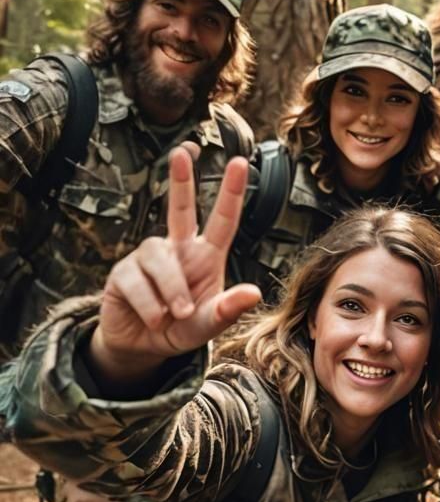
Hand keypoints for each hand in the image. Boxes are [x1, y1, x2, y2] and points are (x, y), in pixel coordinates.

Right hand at [90, 148, 261, 381]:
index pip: (223, 221)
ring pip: (158, 257)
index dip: (231, 193)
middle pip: (179, 209)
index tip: (238, 162)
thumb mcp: (208, 325)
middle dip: (181, 180)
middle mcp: (178, 249)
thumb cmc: (182, 329)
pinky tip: (154, 318)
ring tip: (174, 314)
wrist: (143, 347)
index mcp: (206, 257)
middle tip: (182, 153)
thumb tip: (255, 292)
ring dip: (171, 289)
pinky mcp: (123, 273)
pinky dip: (150, 305)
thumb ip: (227, 311)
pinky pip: (136, 282)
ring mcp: (148, 258)